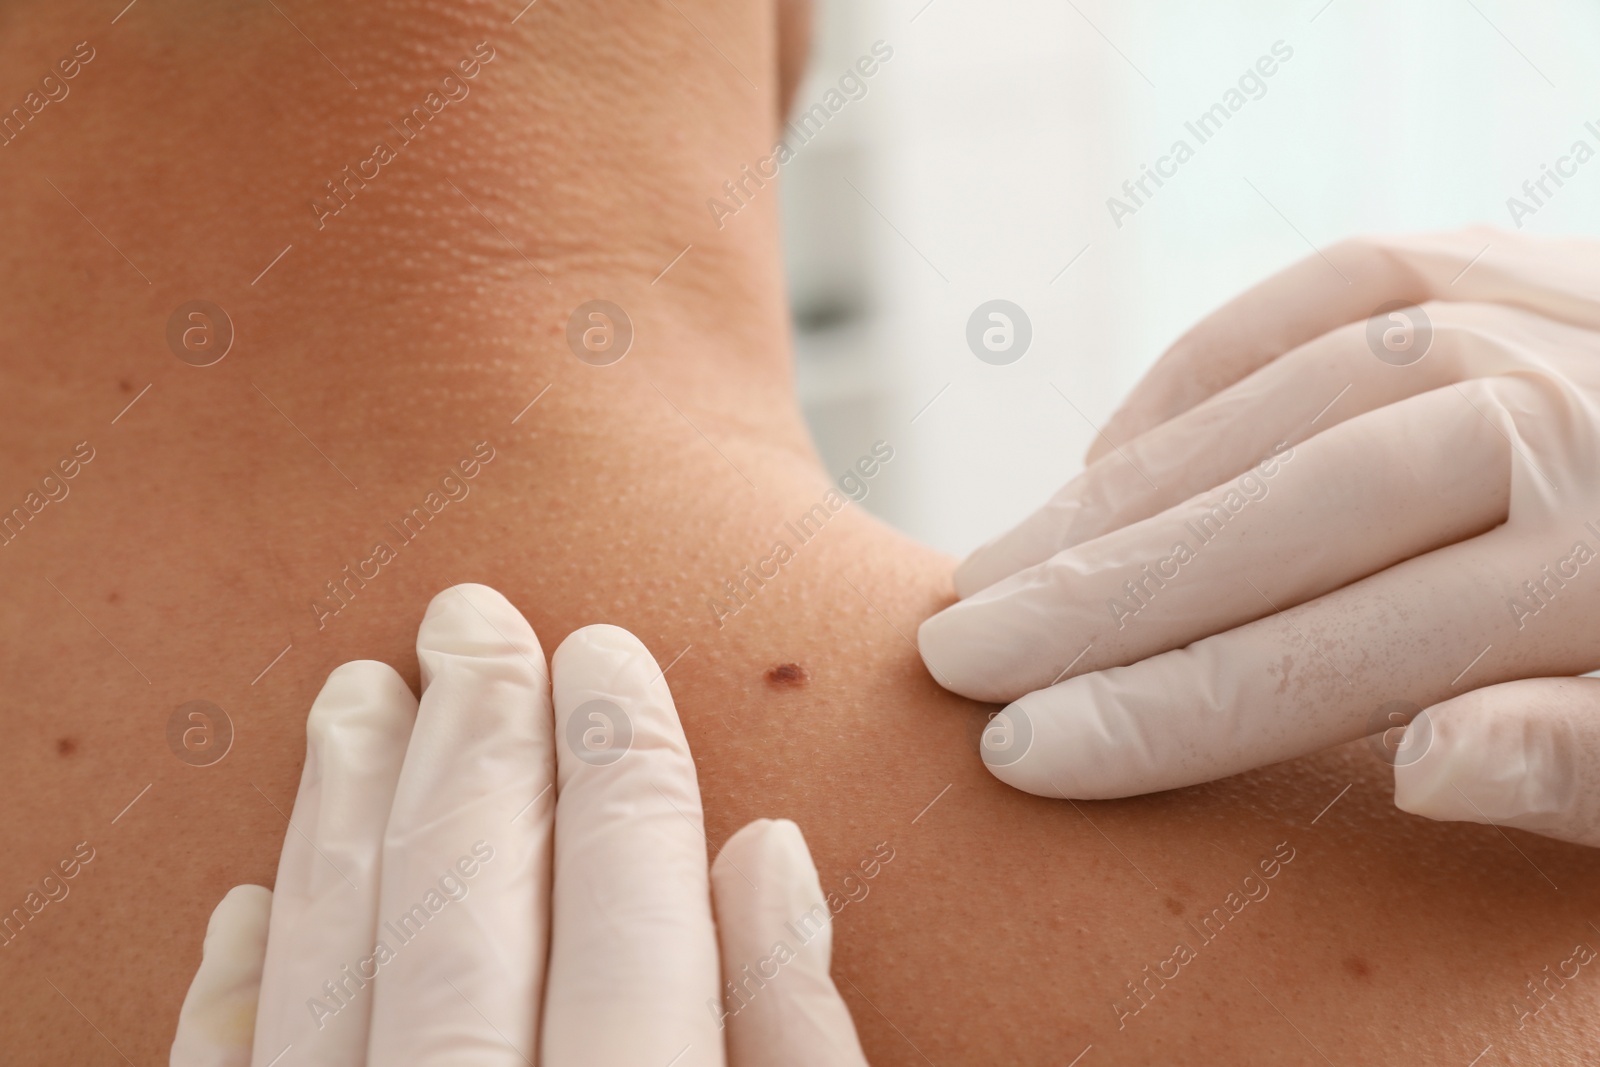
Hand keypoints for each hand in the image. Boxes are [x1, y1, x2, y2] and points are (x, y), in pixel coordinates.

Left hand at [170, 584, 866, 1065]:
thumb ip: (795, 1040)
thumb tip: (768, 857)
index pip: (632, 919)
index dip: (623, 769)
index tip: (604, 656)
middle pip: (466, 913)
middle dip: (475, 745)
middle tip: (469, 621)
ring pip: (330, 972)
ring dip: (343, 818)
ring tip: (355, 695)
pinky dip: (237, 990)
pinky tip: (247, 897)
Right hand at [919, 229, 1599, 846]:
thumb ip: (1595, 762)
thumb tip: (1424, 764)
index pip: (1331, 655)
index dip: (1161, 713)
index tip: (1023, 753)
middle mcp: (1565, 410)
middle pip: (1281, 513)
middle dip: (1097, 596)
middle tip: (955, 649)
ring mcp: (1534, 309)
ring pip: (1279, 398)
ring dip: (1119, 490)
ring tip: (1003, 566)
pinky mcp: (1504, 255)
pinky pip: (1323, 286)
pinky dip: (1204, 369)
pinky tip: (1115, 452)